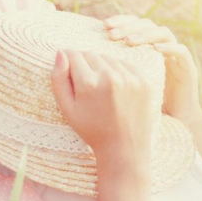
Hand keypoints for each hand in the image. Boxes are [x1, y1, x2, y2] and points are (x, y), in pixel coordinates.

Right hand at [51, 49, 153, 182]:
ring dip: (100, 65)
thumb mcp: (67, 108)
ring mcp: (129, 78)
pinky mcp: (143, 80)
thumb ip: (58, 78)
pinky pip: (124, 63)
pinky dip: (116, 69)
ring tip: (99, 86)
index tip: (68, 67)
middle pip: (90, 54)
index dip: (67, 59)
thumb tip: (60, 53)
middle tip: (83, 81)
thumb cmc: (91, 129)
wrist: (124, 147)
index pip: (73, 55)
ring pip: (107, 57)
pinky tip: (113, 87)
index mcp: (88, 84)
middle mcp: (110, 77)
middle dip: (83, 62)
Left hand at [103, 15, 201, 125]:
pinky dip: (170, 47)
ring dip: (146, 34)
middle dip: (129, 26)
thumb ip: (97, 69)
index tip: (104, 25)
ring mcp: (173, 56)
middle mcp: (157, 47)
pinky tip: (155, 49)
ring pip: (163, 33)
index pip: (131, 24)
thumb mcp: (112, 85)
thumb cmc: (131, 107)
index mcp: (140, 48)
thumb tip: (70, 54)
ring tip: (129, 41)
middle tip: (112, 33)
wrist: (167, 125)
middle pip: (146, 24)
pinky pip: (182, 51)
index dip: (120, 21)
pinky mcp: (187, 68)